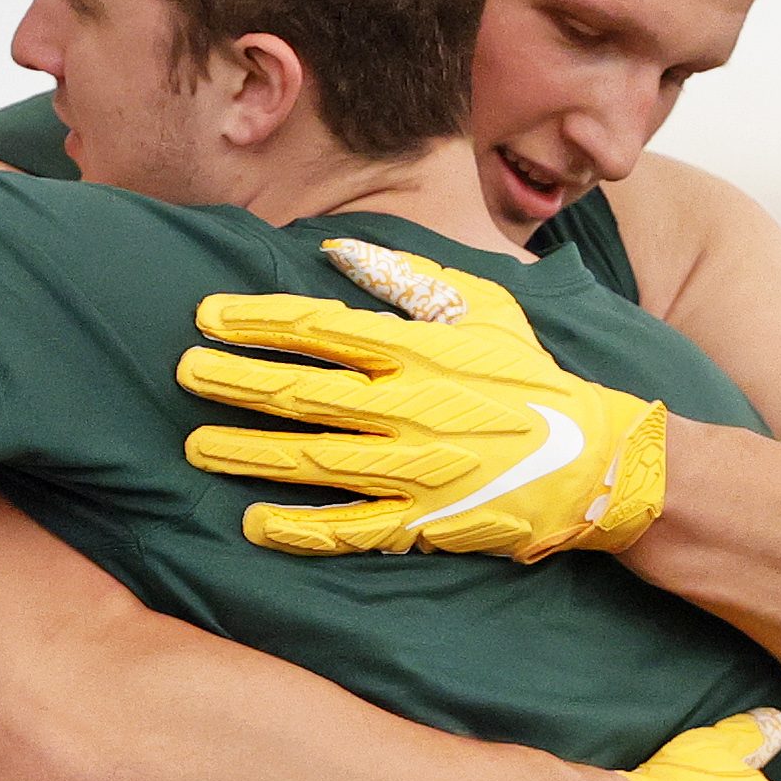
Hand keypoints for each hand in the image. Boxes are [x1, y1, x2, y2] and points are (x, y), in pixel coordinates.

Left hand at [178, 238, 666, 562]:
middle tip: (183, 373)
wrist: (597, 459)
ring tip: (196, 445)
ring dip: (249, 453)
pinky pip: (350, 530)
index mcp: (423, 349)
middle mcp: (412, 407)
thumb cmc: (532, 376)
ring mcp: (416, 470)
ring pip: (313, 461)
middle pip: (303, 393)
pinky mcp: (424, 523)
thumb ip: (409, 278)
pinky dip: (300, 530)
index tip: (207, 316)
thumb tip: (341, 251)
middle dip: (236, 382)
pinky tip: (253, 524)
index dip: (258, 321)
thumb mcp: (484, 306)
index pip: (322, 328)